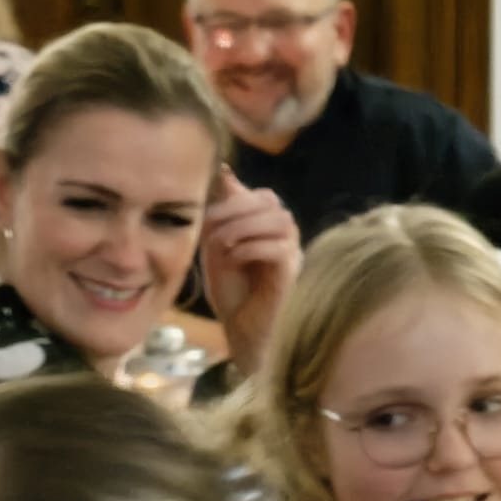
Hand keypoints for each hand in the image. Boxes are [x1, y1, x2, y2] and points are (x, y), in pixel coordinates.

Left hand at [200, 166, 301, 377]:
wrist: (241, 329)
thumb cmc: (231, 291)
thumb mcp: (216, 246)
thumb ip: (221, 213)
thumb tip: (224, 172)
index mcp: (269, 227)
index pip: (261, 195)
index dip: (234, 197)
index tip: (208, 214)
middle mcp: (286, 236)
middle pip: (270, 202)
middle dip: (236, 210)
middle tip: (211, 231)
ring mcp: (292, 253)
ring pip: (279, 220)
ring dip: (244, 227)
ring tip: (222, 245)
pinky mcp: (291, 273)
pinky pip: (280, 248)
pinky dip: (251, 247)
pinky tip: (234, 258)